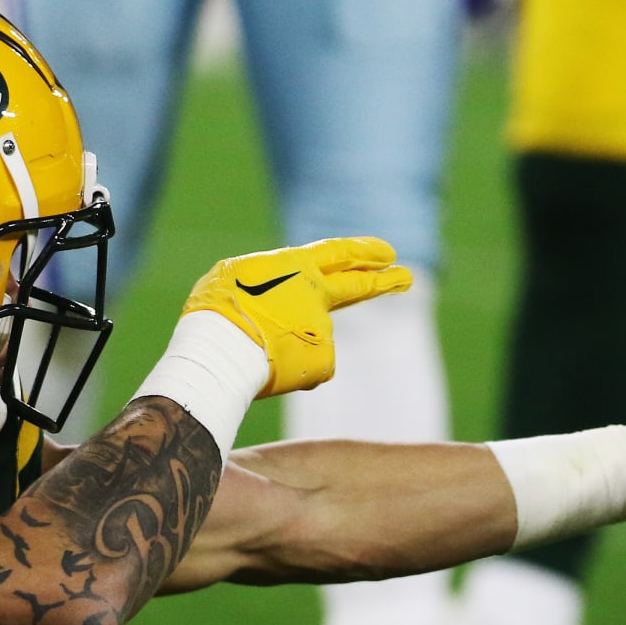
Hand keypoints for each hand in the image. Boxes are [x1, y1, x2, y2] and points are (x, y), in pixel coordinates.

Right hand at [180, 237, 413, 396]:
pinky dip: (289, 371)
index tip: (388, 253)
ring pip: (307, 341)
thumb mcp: (237, 279)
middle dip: (384, 281)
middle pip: (358, 287)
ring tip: (258, 351)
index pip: (339, 254)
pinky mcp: (324, 360)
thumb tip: (277, 306)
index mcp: (296, 267)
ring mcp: (323, 328)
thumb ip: (266, 286)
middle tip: (406, 277)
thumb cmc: (219, 310)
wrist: (221, 346)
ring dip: (289, 348)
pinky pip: (306, 369)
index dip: (364, 252)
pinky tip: (270, 369)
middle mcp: (317, 294)